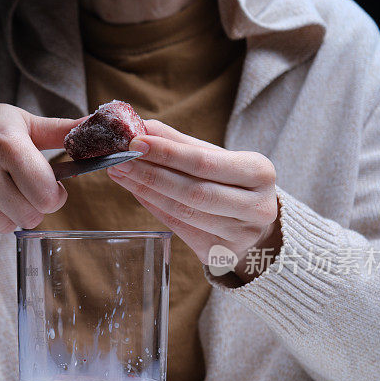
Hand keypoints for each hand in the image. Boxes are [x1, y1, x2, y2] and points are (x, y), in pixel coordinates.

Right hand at [0, 100, 78, 231]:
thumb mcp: (19, 121)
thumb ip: (60, 131)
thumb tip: (96, 128)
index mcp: (7, 142)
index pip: (46, 194)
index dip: (54, 196)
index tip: (47, 187)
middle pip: (30, 216)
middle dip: (32, 207)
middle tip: (19, 188)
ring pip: (6, 226)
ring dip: (7, 213)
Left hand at [107, 120, 281, 282]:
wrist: (256, 226)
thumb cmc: (232, 184)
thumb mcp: (216, 158)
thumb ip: (180, 143)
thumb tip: (142, 126)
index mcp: (259, 172)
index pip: (204, 162)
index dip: (167, 153)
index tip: (135, 142)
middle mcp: (256, 206)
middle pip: (193, 191)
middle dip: (150, 175)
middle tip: (120, 160)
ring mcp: (240, 234)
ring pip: (183, 212)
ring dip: (146, 192)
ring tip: (121, 174)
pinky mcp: (220, 254)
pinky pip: (178, 228)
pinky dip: (153, 208)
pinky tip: (136, 192)